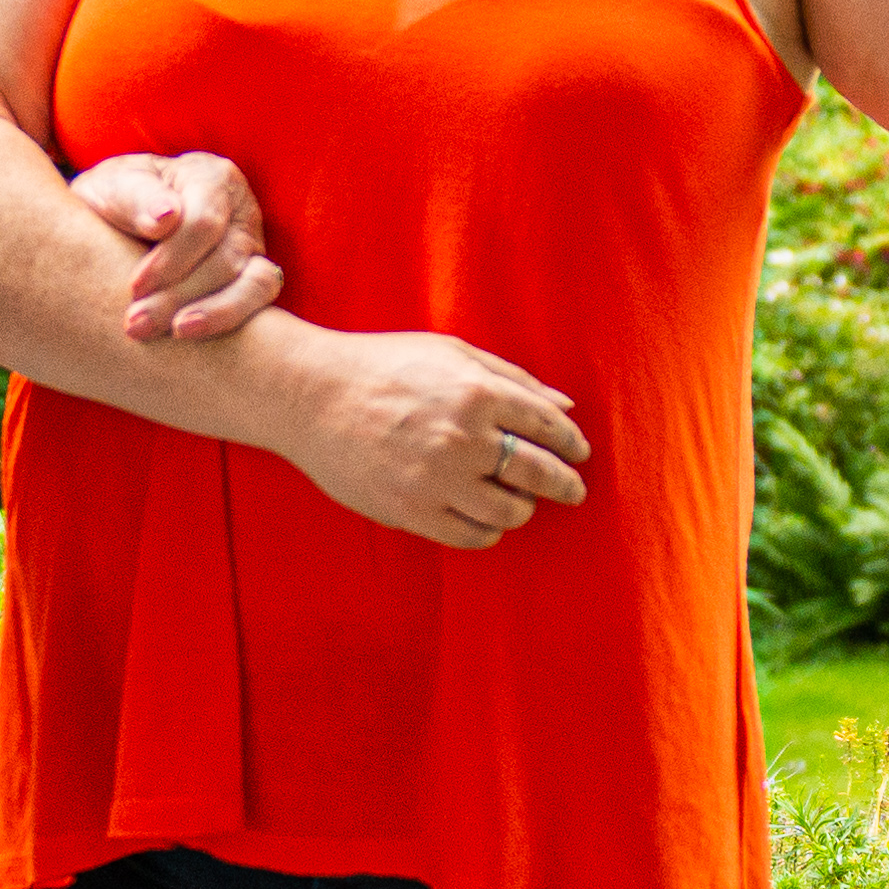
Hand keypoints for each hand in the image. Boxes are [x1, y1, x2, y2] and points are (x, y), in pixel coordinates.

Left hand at [67, 148, 287, 342]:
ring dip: (212, 314)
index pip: (204, 222)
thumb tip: (165, 218)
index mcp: (210, 178)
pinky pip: (259, 302)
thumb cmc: (115, 200)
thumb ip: (136, 196)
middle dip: (181, 294)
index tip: (135, 286)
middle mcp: (240, 210)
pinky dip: (227, 319)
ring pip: (255, 284)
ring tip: (173, 334)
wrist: (116, 222)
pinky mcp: (253, 280)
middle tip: (136, 322)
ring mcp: (252, 246)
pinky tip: (189, 334)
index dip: (172, 258)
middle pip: (226, 258)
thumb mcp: (113, 187)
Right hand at [278, 325, 591, 547]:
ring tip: (516, 501)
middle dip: (565, 484)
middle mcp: (463, 438)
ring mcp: (438, 479)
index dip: (571, 443)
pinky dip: (488, 530)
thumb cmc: (384, 366)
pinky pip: (473, 536)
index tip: (577, 453)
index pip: (550, 426)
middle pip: (540, 473)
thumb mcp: (452, 353)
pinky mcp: (412, 512)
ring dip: (522, 508)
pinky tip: (484, 518)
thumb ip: (512, 380)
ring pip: (511, 512)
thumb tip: (567, 406)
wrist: (311, 396)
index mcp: (477, 392)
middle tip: (572, 490)